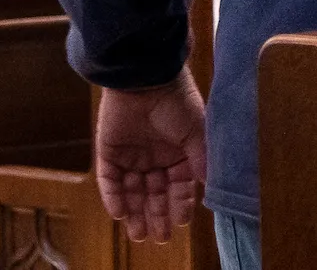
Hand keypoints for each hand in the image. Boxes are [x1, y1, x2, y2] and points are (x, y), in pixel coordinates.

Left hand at [95, 72, 207, 242]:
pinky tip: (120, 213)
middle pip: (155, 193)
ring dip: (135, 213)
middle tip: (159, 238)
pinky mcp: (109, 153)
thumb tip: (208, 185)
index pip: (180, 186)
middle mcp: (156, 157)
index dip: (180, 204)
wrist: (144, 78)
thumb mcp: (195, 131)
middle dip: (157, 216)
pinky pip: (110, 181)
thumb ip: (200, 159)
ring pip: (133, 192)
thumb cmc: (176, 101)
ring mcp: (132, 156)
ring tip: (139, 235)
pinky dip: (114, 197)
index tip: (181, 223)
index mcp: (180, 152)